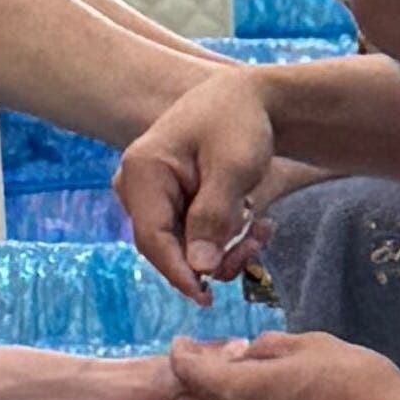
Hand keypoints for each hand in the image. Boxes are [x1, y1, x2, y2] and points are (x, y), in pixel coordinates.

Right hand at [115, 68, 282, 300]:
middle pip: (165, 245)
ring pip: (181, 246)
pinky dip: (224, 238)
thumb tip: (200, 270)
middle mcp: (138, 183)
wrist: (251, 99)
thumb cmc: (239, 124)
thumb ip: (213, 218)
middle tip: (253, 250)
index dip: (178, 272)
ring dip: (223, 249)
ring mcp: (152, 193)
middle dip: (210, 258)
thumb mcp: (233, 169)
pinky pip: (191, 236)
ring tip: (261, 232)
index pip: (152, 236)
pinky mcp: (171, 201)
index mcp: (142, 170)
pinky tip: (254, 224)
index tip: (207, 299)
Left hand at [169, 331, 399, 399]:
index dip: (181, 353)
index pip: (186, 373)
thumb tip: (247, 352)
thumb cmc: (360, 383)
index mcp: (243, 393)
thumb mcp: (312, 345)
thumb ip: (268, 347)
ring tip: (242, 392)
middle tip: (209, 373)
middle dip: (186, 395)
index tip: (186, 343)